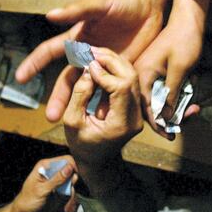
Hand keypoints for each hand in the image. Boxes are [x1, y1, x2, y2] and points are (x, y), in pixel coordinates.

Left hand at [0, 156, 77, 211]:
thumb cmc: (28, 201)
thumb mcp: (42, 190)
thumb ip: (56, 179)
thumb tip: (69, 167)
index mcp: (46, 166)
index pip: (66, 160)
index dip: (73, 168)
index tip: (75, 179)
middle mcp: (53, 171)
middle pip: (72, 171)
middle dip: (74, 183)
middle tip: (71, 195)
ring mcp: (58, 181)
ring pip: (74, 182)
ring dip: (74, 193)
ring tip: (69, 205)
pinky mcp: (61, 190)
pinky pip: (72, 191)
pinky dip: (72, 198)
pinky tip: (67, 207)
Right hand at [14, 0, 162, 121]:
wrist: (149, 8)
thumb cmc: (122, 1)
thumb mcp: (101, 3)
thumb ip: (78, 10)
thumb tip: (49, 15)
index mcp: (77, 39)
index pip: (50, 52)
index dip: (34, 64)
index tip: (19, 79)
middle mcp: (86, 55)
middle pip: (68, 79)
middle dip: (59, 98)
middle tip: (51, 117)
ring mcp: (103, 66)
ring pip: (87, 89)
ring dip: (81, 105)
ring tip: (76, 123)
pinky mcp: (120, 72)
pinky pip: (109, 90)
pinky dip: (104, 102)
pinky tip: (103, 118)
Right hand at [63, 48, 142, 186]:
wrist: (98, 160)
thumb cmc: (82, 145)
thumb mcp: (72, 122)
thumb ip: (80, 96)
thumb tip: (88, 70)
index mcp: (122, 124)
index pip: (121, 88)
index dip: (104, 73)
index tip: (87, 65)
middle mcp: (136, 117)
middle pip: (131, 77)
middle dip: (111, 61)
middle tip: (91, 51)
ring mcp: (138, 111)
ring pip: (132, 75)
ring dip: (114, 62)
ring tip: (94, 53)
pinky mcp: (135, 105)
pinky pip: (129, 81)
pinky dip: (115, 69)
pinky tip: (100, 63)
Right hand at [134, 9, 202, 139]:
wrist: (188, 18)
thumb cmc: (184, 40)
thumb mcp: (180, 70)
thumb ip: (172, 94)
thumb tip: (167, 117)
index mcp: (141, 74)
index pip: (147, 108)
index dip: (159, 124)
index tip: (171, 135)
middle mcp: (140, 75)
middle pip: (152, 105)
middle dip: (171, 115)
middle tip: (190, 119)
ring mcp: (148, 72)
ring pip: (159, 98)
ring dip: (176, 104)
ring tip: (194, 107)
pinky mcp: (156, 69)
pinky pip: (163, 88)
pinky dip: (176, 92)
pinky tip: (191, 90)